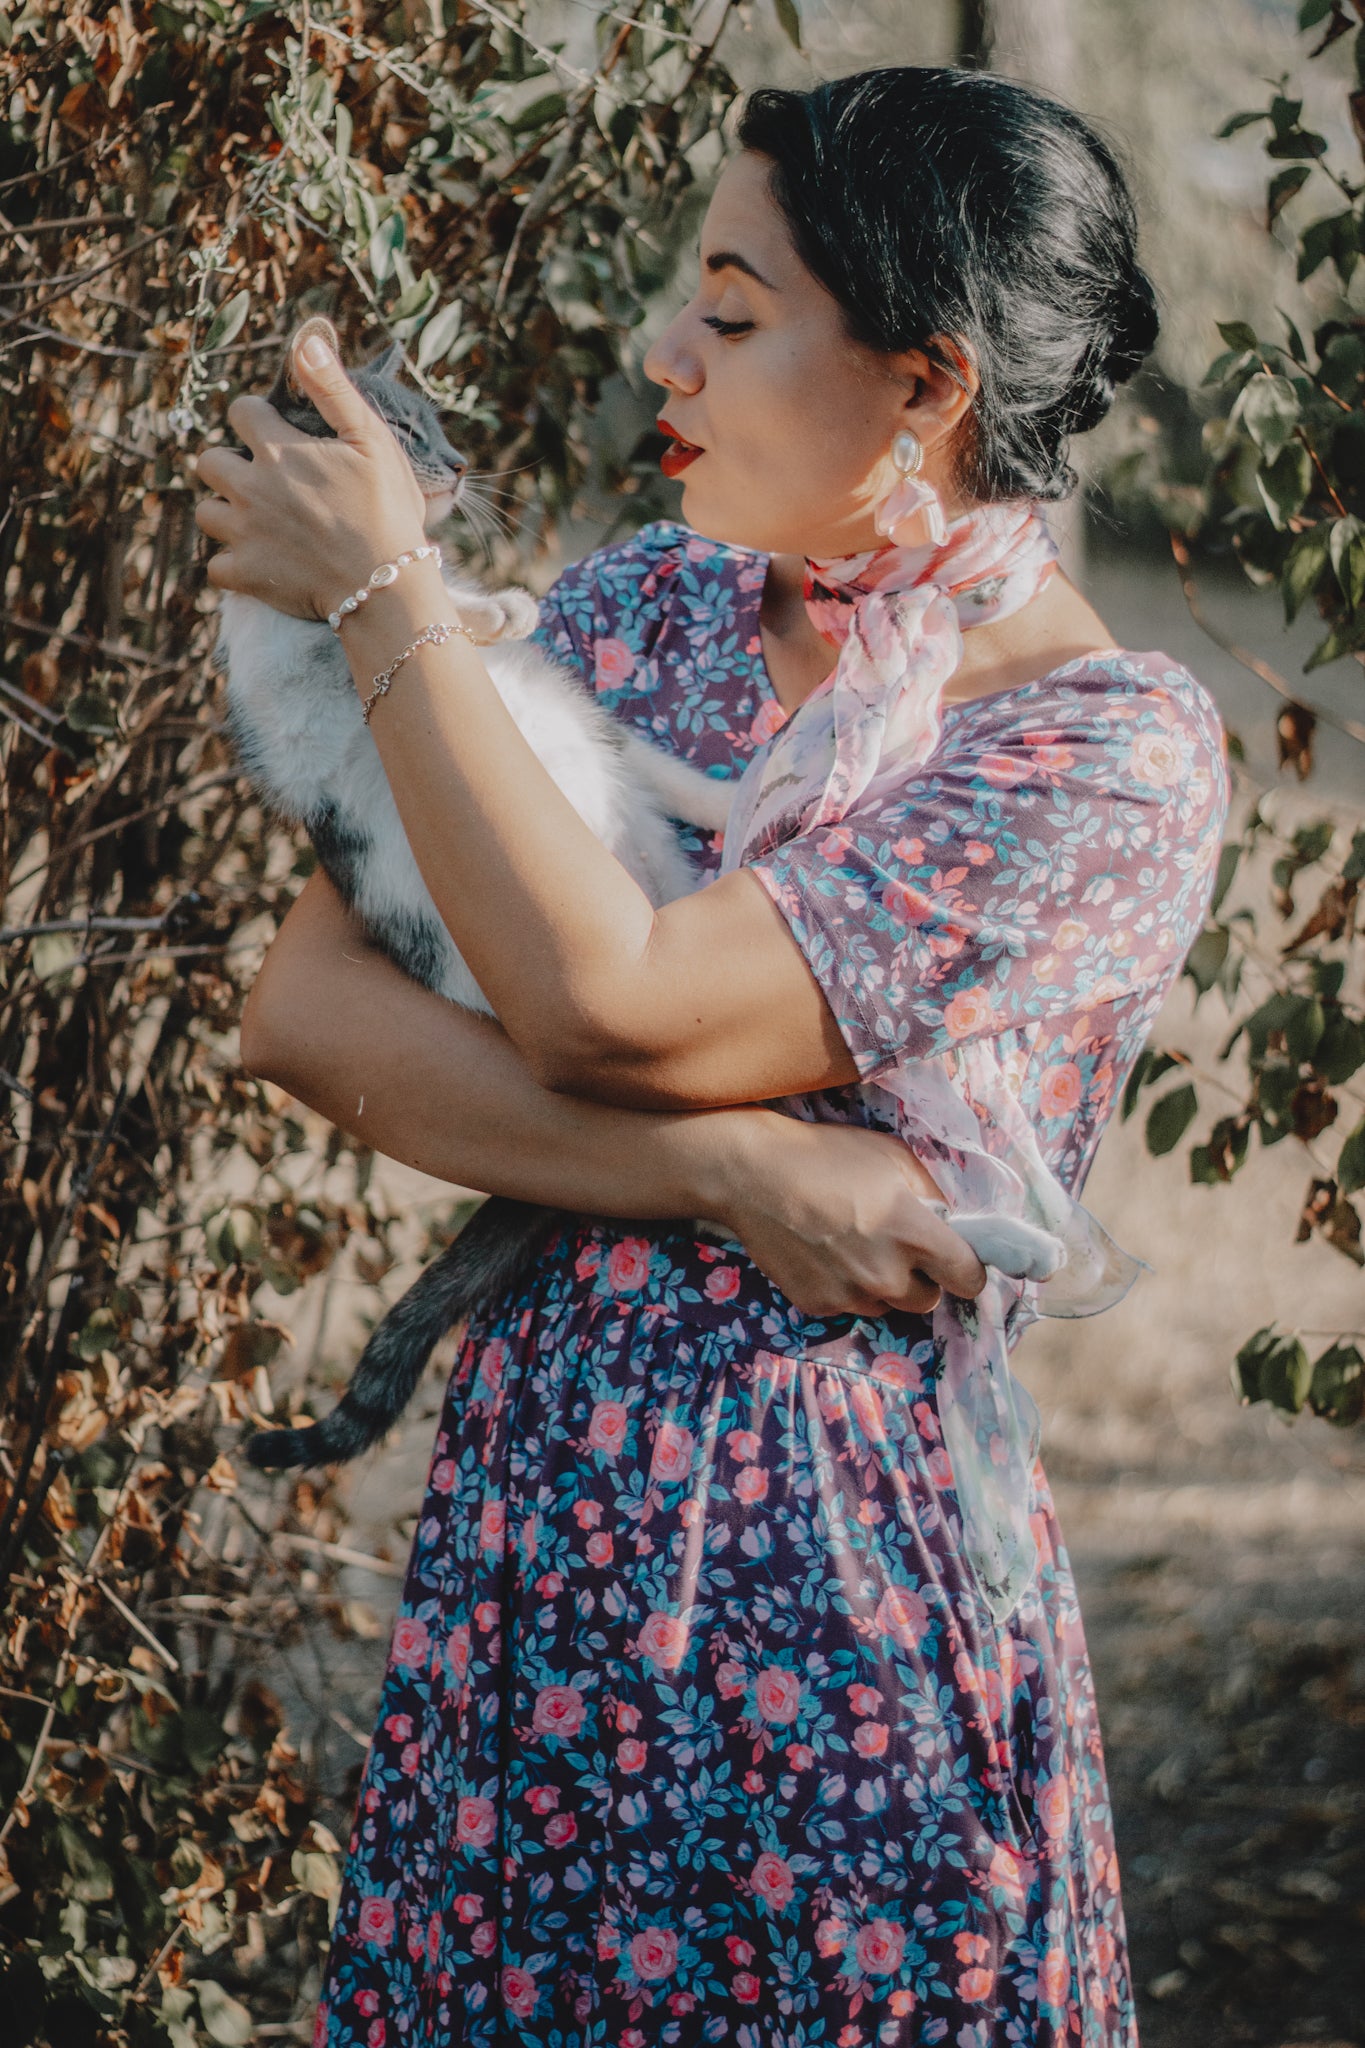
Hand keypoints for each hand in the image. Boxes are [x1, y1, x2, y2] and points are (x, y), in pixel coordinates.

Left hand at [193, 332, 426, 620]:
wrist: (386, 584)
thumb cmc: (388, 510)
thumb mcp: (372, 440)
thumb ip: (333, 390)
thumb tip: (305, 342)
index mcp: (278, 449)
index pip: (241, 412)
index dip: (257, 418)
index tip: (277, 432)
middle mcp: (251, 487)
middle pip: (209, 461)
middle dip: (231, 465)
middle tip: (264, 481)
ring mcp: (244, 533)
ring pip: (206, 513)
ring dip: (226, 513)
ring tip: (257, 522)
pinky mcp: (246, 575)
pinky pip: (217, 567)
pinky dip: (233, 565)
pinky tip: (257, 563)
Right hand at [713, 1113, 987, 1318]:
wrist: (753, 1175)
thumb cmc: (827, 1156)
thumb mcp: (892, 1156)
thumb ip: (929, 1193)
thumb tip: (949, 1221)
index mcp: (913, 1235)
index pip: (969, 1278)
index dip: (967, 1269)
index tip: (956, 1259)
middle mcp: (886, 1276)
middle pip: (928, 1299)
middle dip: (921, 1276)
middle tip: (897, 1246)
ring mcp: (850, 1295)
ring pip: (887, 1305)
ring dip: (882, 1285)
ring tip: (853, 1246)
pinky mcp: (818, 1305)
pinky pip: (849, 1305)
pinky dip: (846, 1287)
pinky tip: (825, 1254)